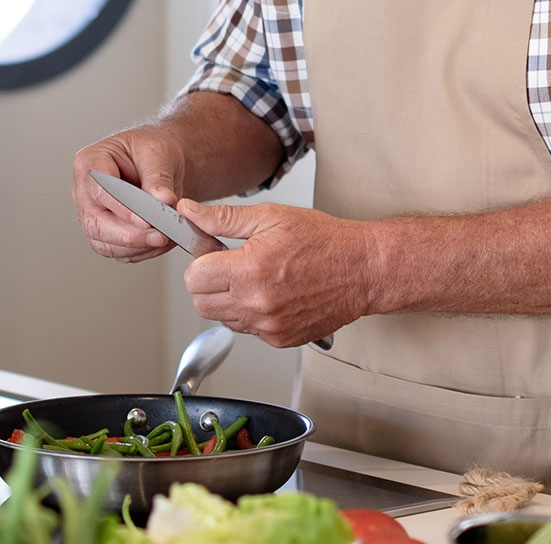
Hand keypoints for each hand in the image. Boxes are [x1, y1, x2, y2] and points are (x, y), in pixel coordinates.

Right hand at [72, 127, 187, 262]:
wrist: (161, 163)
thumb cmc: (152, 151)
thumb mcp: (158, 152)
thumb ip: (158, 177)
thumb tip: (163, 201)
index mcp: (90, 163)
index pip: (99, 190)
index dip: (122, 208)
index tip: (146, 220)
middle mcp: (85, 192)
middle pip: (96, 223)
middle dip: (129, 236)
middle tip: (160, 236)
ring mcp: (93, 215)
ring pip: (105, 243)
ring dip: (139, 246)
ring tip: (168, 238)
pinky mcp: (106, 234)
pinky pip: (119, 252)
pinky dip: (143, 252)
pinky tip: (163, 243)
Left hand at [179, 200, 378, 346]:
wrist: (362, 270)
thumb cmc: (323, 241)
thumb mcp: (270, 217)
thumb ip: (222, 218)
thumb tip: (188, 212)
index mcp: (250, 269)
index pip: (193, 278)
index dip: (200, 262)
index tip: (214, 254)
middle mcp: (257, 303)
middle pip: (201, 304)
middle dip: (209, 283)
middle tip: (231, 265)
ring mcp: (268, 326)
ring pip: (222, 319)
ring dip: (229, 300)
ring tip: (256, 278)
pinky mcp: (280, 339)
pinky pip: (247, 330)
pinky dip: (251, 314)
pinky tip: (270, 294)